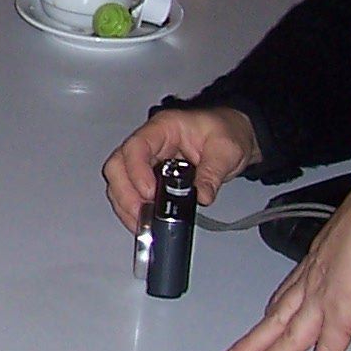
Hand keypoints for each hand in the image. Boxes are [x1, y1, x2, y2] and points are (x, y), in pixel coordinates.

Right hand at [101, 105, 259, 232]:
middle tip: (141, 213)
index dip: (136, 171)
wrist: (233, 135)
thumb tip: (202, 196)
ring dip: (125, 204)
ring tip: (142, 222)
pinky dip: (132, 209)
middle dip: (124, 192)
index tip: (149, 193)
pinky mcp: (150, 176)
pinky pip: (130, 192)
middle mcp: (150, 143)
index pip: (136, 146)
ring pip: (119, 180)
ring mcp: (147, 160)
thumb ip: (213, 172)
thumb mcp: (226, 149)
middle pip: (118, 164)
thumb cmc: (226, 131)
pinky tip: (143, 221)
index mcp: (164, 128)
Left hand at [220, 172, 350, 350]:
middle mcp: (313, 279)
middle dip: (255, 339)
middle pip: (277, 316)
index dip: (277, 307)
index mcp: (318, 258)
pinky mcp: (342, 314)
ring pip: (288, 336)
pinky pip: (328, 350)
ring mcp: (323, 298)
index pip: (290, 290)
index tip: (267, 317)